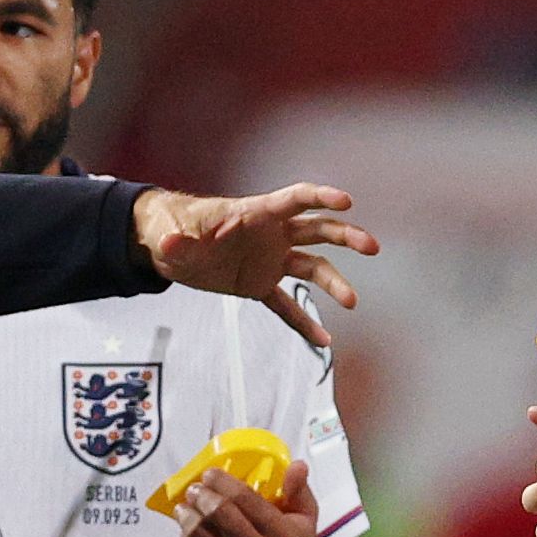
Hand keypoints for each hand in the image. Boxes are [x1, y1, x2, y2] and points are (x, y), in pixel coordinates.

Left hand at [134, 184, 377, 347]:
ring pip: (311, 267)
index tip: (346, 201)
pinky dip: (303, 321)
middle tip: (370, 247)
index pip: (295, 200)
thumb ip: (178, 241)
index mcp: (254, 213)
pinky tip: (323, 339)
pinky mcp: (259, 284)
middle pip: (317, 230)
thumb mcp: (172, 234)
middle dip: (345, 235)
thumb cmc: (172, 227)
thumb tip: (172, 244)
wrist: (166, 246)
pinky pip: (286, 304)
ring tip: (352, 301)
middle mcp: (270, 235)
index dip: (320, 197)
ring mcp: (269, 260)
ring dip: (334, 281)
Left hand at [175, 461, 319, 536]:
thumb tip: (297, 466)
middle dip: (201, 495)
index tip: (210, 474)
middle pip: (219, 515)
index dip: (221, 482)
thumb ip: (299, 491)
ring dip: (187, 515)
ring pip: (200, 536)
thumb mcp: (303, 519)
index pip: (244, 499)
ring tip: (186, 506)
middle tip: (195, 489)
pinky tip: (186, 530)